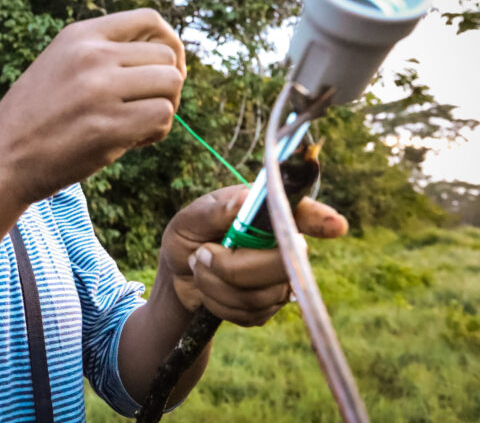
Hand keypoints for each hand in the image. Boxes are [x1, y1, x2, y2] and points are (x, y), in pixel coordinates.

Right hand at [0, 9, 184, 204]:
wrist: (1, 160)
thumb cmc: (35, 118)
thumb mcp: (61, 65)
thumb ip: (102, 53)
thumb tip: (163, 54)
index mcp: (79, 35)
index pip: (150, 20)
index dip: (168, 45)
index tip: (161, 71)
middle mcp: (92, 55)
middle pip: (167, 56)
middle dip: (166, 85)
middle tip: (144, 108)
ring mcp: (100, 90)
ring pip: (171, 85)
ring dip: (163, 109)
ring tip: (136, 126)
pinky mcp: (109, 127)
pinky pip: (163, 117)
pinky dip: (155, 133)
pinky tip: (130, 142)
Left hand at [157, 186, 348, 325]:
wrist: (178, 274)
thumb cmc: (189, 236)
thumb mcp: (191, 218)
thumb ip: (215, 210)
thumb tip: (244, 200)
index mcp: (266, 212)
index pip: (302, 214)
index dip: (320, 220)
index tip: (336, 226)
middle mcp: (281, 244)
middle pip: (279, 265)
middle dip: (231, 266)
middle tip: (202, 253)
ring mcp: (279, 278)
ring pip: (259, 295)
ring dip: (215, 284)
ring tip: (201, 266)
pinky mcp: (268, 306)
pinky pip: (248, 313)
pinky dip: (217, 302)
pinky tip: (209, 287)